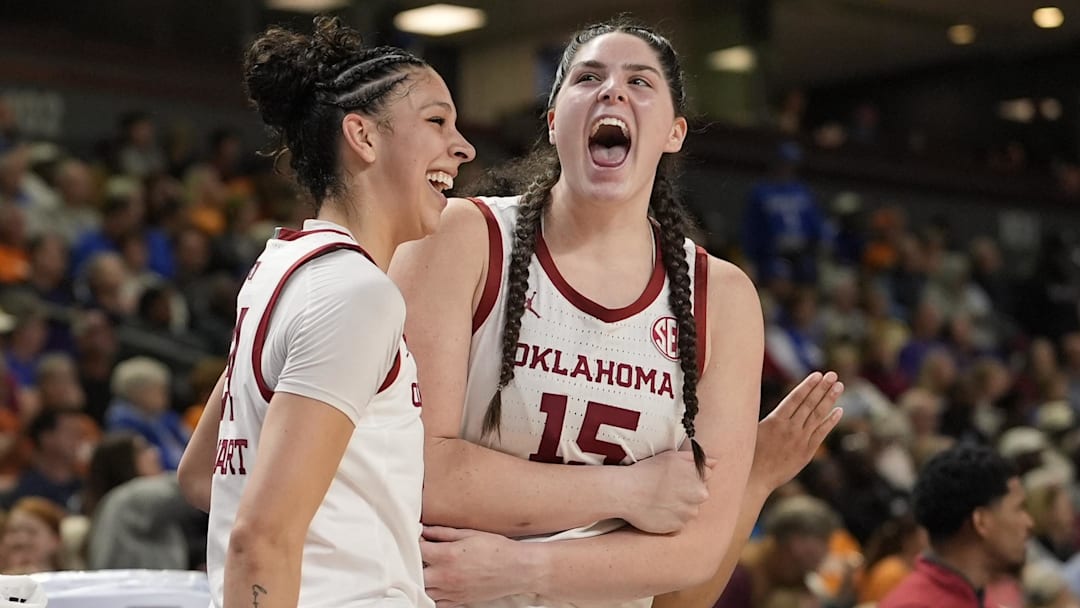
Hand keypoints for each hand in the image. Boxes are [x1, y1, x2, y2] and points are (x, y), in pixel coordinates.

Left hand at [422, 526, 528, 605]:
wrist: (516, 569)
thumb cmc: (496, 549)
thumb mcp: (469, 534)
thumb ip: (443, 533)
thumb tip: (424, 529)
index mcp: (447, 555)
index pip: (418, 549)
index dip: (414, 542)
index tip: (417, 537)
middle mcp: (445, 576)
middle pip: (414, 573)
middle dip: (413, 563)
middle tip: (419, 554)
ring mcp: (451, 591)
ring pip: (423, 590)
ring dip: (421, 580)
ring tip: (427, 569)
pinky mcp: (458, 601)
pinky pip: (436, 603)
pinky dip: (432, 595)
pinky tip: (436, 585)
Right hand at [620, 450, 716, 533]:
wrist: (626, 492)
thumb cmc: (648, 471)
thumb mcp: (674, 456)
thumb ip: (699, 459)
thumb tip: (715, 463)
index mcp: (700, 482)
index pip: (704, 478)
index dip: (688, 476)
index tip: (675, 476)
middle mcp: (698, 501)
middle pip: (697, 495)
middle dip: (686, 492)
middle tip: (666, 488)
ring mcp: (687, 516)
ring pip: (688, 510)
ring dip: (679, 506)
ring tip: (659, 499)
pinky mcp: (676, 528)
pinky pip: (677, 523)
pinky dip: (669, 518)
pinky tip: (657, 509)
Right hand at [751, 371, 842, 491]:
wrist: (754, 479)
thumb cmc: (749, 453)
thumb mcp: (752, 430)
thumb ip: (767, 417)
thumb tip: (772, 402)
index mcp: (775, 421)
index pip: (796, 398)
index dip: (808, 385)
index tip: (818, 374)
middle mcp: (790, 428)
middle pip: (810, 404)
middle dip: (822, 388)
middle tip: (833, 375)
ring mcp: (800, 440)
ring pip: (818, 416)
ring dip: (829, 400)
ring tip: (839, 386)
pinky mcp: (806, 452)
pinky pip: (821, 434)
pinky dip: (830, 422)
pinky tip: (839, 411)